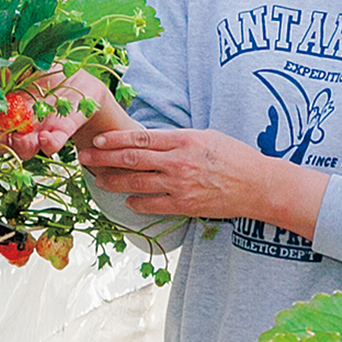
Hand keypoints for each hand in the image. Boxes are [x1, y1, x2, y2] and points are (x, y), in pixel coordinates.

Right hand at [0, 66, 103, 159]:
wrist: (83, 80)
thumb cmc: (54, 73)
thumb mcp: (34, 67)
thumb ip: (14, 69)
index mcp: (10, 108)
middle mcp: (22, 125)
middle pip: (2, 141)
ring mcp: (41, 131)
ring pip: (23, 149)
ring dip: (19, 147)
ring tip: (22, 140)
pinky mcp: (62, 133)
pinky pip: (52, 145)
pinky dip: (48, 144)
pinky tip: (45, 137)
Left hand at [78, 128, 270, 218]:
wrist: (257, 184)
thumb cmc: (234, 156)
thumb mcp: (207, 136)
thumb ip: (179, 139)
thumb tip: (152, 141)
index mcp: (185, 139)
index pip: (141, 138)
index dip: (116, 139)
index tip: (99, 140)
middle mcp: (179, 161)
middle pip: (131, 159)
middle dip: (103, 158)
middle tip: (84, 157)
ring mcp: (180, 185)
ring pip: (135, 183)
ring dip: (112, 181)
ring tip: (97, 179)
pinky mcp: (184, 205)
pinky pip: (151, 205)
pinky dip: (135, 202)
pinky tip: (127, 199)